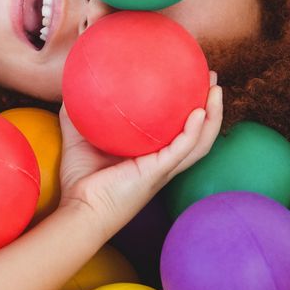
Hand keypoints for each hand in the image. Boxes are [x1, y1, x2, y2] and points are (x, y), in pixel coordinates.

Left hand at [58, 73, 223, 237]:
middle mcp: (163, 161)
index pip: (178, 130)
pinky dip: (195, 131)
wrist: (79, 210)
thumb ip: (78, 114)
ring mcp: (164, 168)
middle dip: (211, 106)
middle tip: (212, 79)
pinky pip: (183, 149)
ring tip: (216, 89)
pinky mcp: (159, 172)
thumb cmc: (81, 182)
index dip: (189, 107)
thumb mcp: (79, 139)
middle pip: (199, 133)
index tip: (192, 81)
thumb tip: (73, 87)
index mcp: (151, 154)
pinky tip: (199, 112)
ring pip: (200, 142)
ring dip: (213, 115)